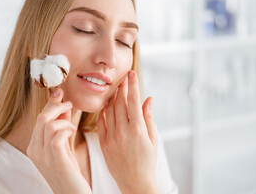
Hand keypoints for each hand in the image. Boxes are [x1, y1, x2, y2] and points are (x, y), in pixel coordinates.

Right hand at [26, 88, 91, 193]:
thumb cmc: (69, 171)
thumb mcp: (63, 146)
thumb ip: (61, 127)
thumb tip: (63, 105)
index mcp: (34, 147)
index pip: (39, 119)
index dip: (50, 104)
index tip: (59, 92)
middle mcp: (35, 150)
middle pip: (41, 118)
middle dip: (56, 106)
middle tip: (69, 103)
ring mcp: (43, 156)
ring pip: (48, 123)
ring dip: (63, 118)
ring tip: (72, 123)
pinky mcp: (55, 159)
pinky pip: (57, 135)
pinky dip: (66, 128)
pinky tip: (73, 131)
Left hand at [97, 70, 158, 193]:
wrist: (134, 182)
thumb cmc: (147, 161)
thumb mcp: (153, 140)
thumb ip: (149, 118)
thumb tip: (148, 99)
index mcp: (138, 129)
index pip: (133, 100)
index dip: (132, 84)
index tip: (132, 73)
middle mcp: (123, 131)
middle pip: (120, 102)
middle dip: (122, 86)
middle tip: (124, 77)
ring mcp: (111, 137)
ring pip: (109, 109)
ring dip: (113, 97)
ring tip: (117, 89)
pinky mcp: (103, 142)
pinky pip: (101, 121)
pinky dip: (104, 110)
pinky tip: (108, 105)